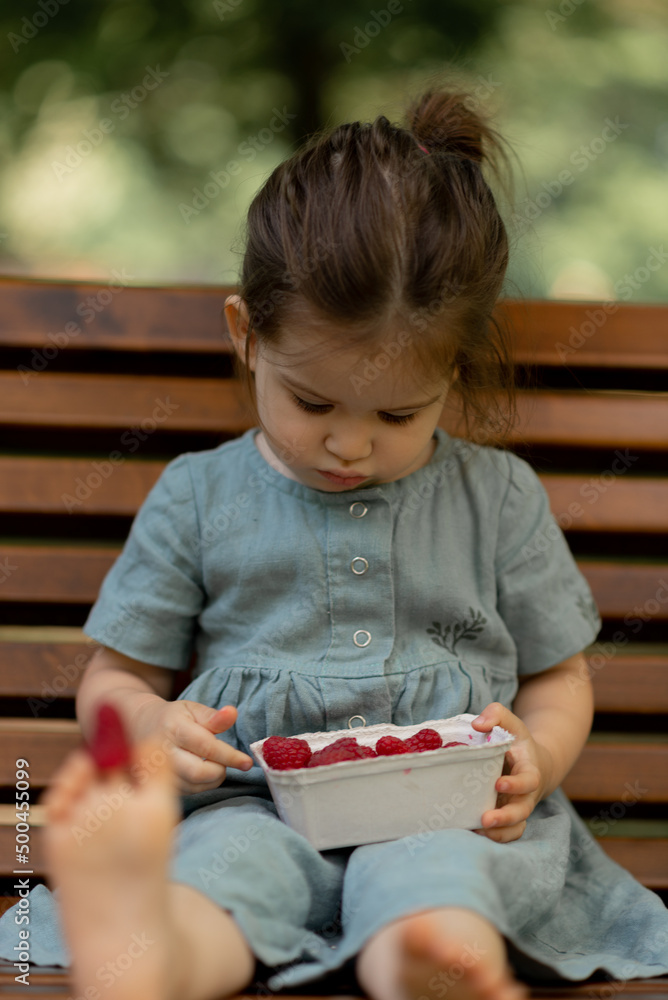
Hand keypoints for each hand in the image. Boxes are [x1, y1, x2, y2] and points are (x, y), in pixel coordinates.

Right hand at [132, 698, 253, 793]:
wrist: (138, 728)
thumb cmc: (172, 718)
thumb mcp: (191, 709)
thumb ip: (213, 716)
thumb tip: (232, 713)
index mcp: (173, 728)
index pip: (205, 746)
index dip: (229, 756)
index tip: (247, 762)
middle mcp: (163, 752)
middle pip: (198, 772)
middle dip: (220, 770)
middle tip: (227, 762)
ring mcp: (158, 772)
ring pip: (194, 785)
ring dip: (213, 778)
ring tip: (214, 763)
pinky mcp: (158, 786)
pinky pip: (188, 792)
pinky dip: (202, 784)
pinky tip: (202, 770)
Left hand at [470, 702, 551, 842]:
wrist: (531, 762)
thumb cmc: (516, 741)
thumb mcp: (511, 722)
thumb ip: (496, 714)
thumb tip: (478, 725)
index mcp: (529, 770)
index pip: (528, 780)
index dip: (516, 784)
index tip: (498, 783)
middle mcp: (526, 793)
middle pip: (522, 811)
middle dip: (505, 817)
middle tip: (485, 818)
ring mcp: (518, 807)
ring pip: (516, 827)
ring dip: (499, 833)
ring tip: (477, 831)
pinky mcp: (508, 817)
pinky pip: (507, 834)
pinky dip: (495, 837)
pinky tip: (474, 833)